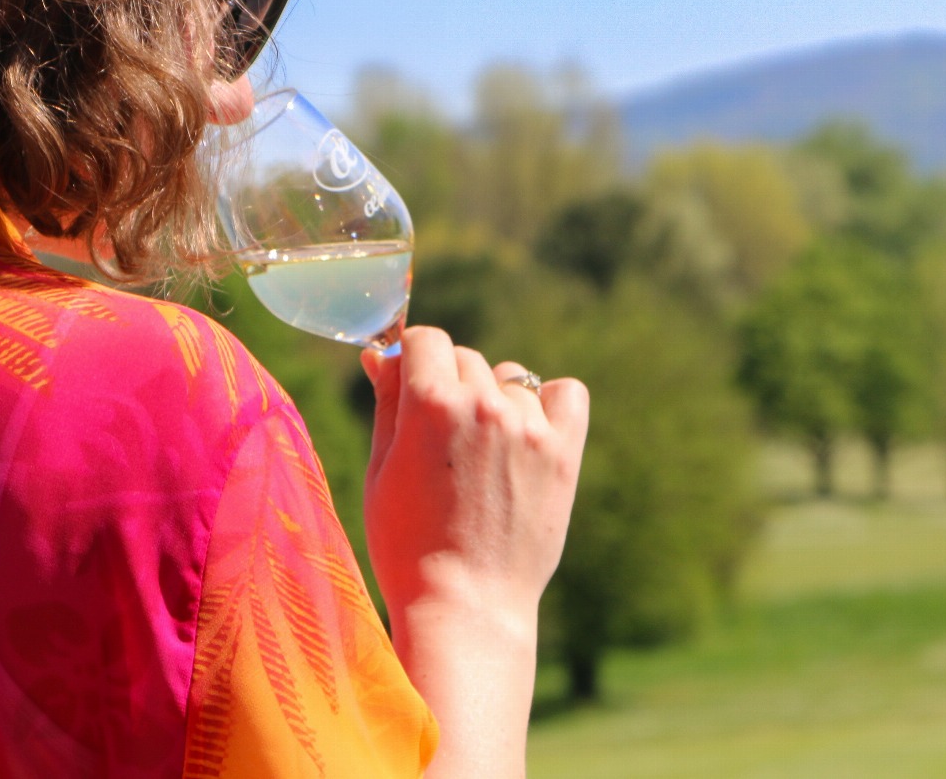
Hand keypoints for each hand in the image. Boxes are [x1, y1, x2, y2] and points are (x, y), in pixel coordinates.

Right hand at [361, 327, 588, 636]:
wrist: (466, 606)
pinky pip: (566, 393)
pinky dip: (548, 405)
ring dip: (494, 400)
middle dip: (449, 383)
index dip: (412, 360)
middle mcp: (483, 405)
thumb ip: (386, 402)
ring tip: (483, 454)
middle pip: (465, 357)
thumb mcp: (380, 470)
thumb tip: (379, 352)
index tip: (410, 385)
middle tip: (442, 439)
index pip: (424, 339)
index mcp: (430, 403)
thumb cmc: (407, 545)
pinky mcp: (564, 452)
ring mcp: (528, 427)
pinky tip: (528, 435)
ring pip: (510, 379)